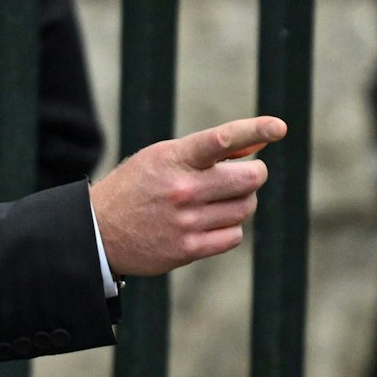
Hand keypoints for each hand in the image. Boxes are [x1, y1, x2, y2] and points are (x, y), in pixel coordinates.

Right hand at [87, 116, 286, 275]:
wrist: (99, 231)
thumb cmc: (138, 187)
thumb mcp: (163, 158)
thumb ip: (208, 152)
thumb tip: (258, 146)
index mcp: (172, 159)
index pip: (221, 139)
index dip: (254, 129)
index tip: (278, 127)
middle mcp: (182, 189)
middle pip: (249, 179)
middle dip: (253, 174)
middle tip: (243, 175)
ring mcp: (186, 221)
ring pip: (245, 207)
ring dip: (240, 202)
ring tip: (217, 201)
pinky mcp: (188, 249)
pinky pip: (234, 235)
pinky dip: (229, 228)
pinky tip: (208, 223)